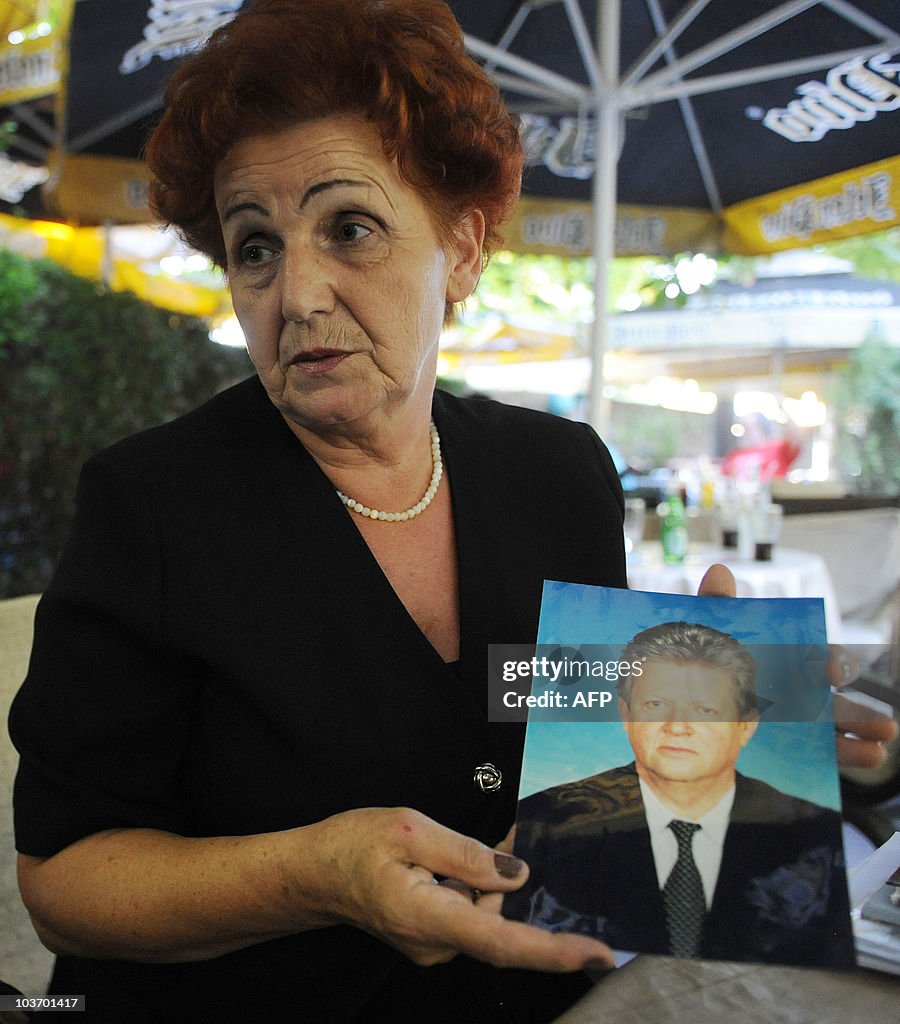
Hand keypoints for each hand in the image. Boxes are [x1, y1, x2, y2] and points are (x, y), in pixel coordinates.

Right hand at [304, 807, 614, 971]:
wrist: (313, 873)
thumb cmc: (353, 846)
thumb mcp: (410, 829)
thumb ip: (466, 854)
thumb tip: (516, 875)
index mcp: (428, 917)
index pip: (503, 944)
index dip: (554, 951)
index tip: (599, 953)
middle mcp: (435, 944)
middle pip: (498, 920)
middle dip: (506, 882)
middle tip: (502, 836)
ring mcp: (434, 946)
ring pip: (485, 913)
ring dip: (486, 880)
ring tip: (451, 845)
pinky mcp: (434, 938)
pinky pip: (470, 913)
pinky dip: (473, 886)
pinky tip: (451, 861)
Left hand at [696, 564, 897, 769]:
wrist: (687, 704)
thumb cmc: (711, 657)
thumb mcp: (710, 631)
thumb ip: (716, 603)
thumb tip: (719, 571)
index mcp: (791, 656)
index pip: (823, 657)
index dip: (836, 663)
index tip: (833, 676)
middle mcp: (803, 686)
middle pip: (839, 696)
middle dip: (862, 709)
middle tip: (883, 724)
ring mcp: (802, 716)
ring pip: (840, 724)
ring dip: (863, 734)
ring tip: (878, 751)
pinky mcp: (793, 742)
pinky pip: (824, 750)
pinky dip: (846, 755)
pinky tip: (866, 758)